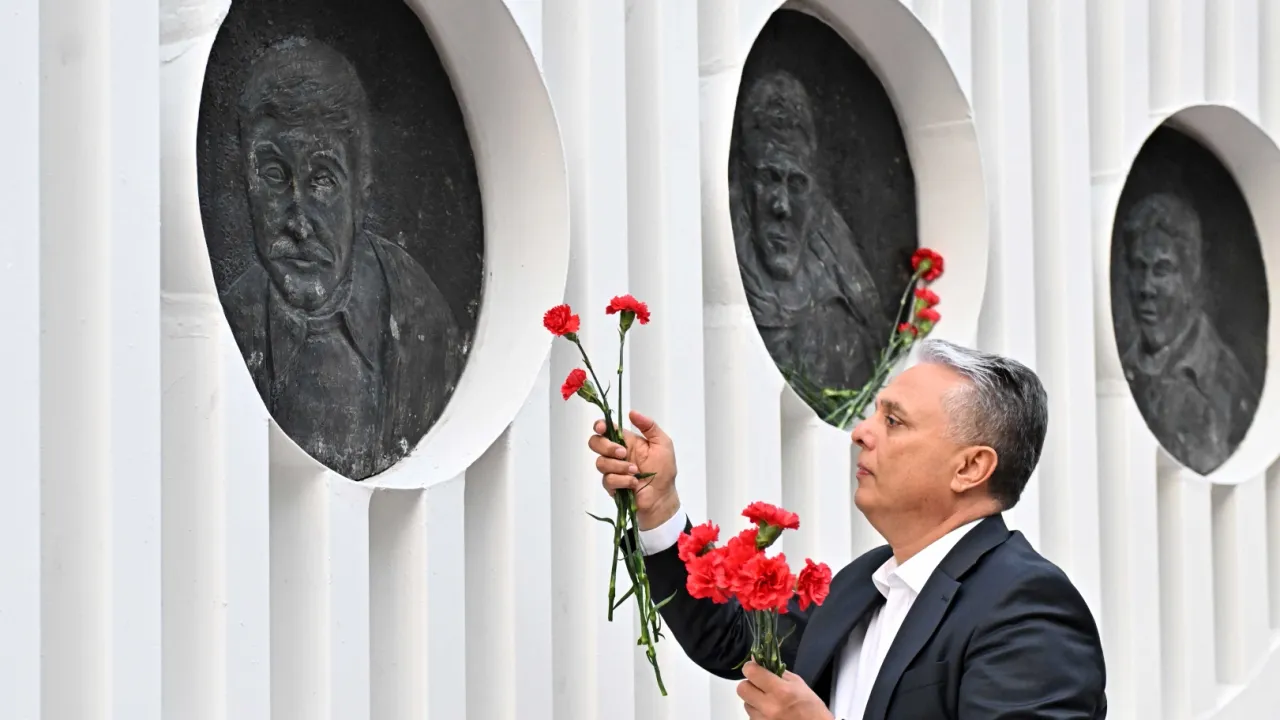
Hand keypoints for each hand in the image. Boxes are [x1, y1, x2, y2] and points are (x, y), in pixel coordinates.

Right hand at [587, 410, 678, 529]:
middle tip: (624, 453)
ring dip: (619, 467)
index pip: (605, 429)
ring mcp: (612, 470)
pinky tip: (634, 483)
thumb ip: (649, 426)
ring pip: (601, 463)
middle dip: (607, 447)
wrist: (662, 496)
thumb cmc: (664, 470)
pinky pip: (608, 479)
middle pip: (595, 443)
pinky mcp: (611, 485)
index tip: (602, 428)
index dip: (600, 426)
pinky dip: (622, 480)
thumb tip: (631, 412)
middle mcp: (616, 454)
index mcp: (626, 441)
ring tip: (636, 472)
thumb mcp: (662, 443)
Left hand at [737, 661, 833, 719]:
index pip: (752, 672)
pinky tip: (770, 713)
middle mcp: (769, 706)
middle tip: (758, 685)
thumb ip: (777, 671)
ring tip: (768, 702)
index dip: (750, 667)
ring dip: (754, 700)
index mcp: (781, 691)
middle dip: (749, 684)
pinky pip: (752, 717)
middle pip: (742, 689)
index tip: (754, 668)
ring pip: (746, 704)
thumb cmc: (811, 708)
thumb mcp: (798, 684)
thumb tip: (757, 660)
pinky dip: (758, 713)